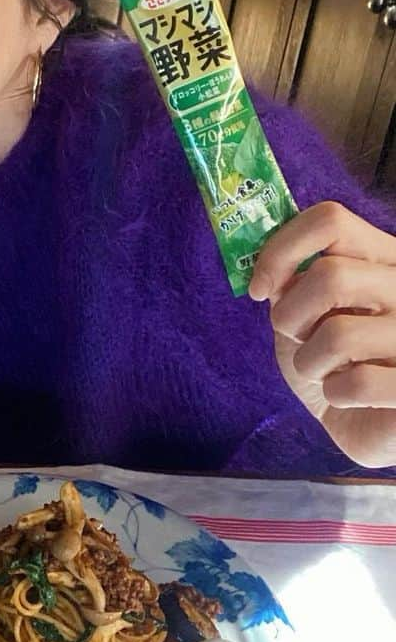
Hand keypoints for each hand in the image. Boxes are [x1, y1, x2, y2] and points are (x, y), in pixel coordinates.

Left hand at [249, 201, 395, 468]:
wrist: (372, 421)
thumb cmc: (337, 363)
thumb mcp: (307, 315)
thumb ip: (291, 284)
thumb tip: (266, 267)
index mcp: (383, 258)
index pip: (331, 220)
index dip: (281, 249)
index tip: (259, 288)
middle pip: (330, 276)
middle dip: (292, 316)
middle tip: (299, 339)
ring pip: (339, 334)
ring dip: (310, 362)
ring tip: (327, 371)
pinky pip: (357, 383)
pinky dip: (336, 395)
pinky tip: (350, 397)